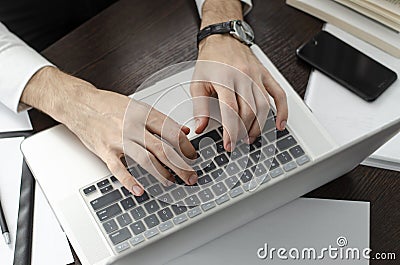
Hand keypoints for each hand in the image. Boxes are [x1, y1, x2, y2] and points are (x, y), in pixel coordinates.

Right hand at [21, 67, 197, 195]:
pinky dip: (130, 181)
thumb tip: (182, 130)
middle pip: (163, 149)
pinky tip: (140, 190)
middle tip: (190, 176)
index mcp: (143, 113)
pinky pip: (119, 169)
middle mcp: (133, 126)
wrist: (79, 103)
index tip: (193, 156)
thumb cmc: (107, 105)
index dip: (186, 146)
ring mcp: (118, 139)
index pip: (171, 132)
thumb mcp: (137, 106)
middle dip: (180, 165)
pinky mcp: (105, 151)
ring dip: (162, 174)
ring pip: (146, 160)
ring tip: (172, 182)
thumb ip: (160, 119)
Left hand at [192, 0, 287, 151]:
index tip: (229, 144)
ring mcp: (256, 76)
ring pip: (264, 106)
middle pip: (249, 111)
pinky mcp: (265, 75)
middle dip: (244, 131)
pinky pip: (279, 94)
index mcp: (224, 79)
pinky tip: (280, 124)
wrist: (223, 38)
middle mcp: (243, 77)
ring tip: (250, 137)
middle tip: (238, 142)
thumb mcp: (197, 83)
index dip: (230, 131)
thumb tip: (200, 127)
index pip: (230, 110)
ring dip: (259, 126)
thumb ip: (199, 107)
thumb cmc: (210, 60)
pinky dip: (282, 111)